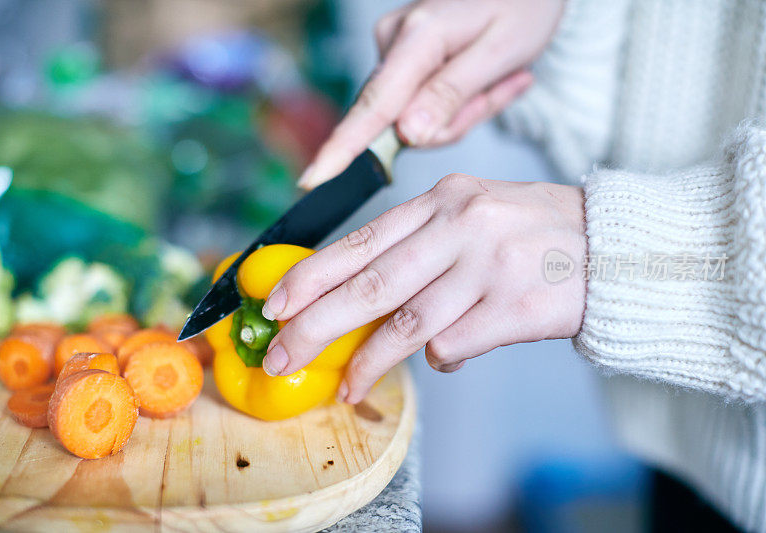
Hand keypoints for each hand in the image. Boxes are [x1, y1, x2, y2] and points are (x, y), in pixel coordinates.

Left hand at [260, 174, 586, 403]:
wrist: (615, 245)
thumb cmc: (534, 233)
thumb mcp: (473, 217)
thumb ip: (419, 251)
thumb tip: (369, 308)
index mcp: (442, 200)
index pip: (361, 242)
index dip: (311, 276)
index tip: (275, 304)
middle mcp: (461, 226)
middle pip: (370, 284)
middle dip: (316, 325)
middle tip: (281, 355)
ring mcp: (489, 266)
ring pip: (406, 322)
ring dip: (367, 361)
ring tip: (344, 386)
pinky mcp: (516, 307)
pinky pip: (454, 344)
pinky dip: (438, 358)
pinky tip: (438, 360)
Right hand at [298, 0, 563, 188]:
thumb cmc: (523, 7)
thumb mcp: (501, 51)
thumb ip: (451, 95)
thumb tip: (408, 135)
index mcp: (418, 36)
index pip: (374, 105)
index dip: (343, 147)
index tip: (314, 179)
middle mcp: (394, 40)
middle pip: (403, 121)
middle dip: (453, 122)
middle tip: (501, 88)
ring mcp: (395, 49)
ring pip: (416, 118)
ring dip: (461, 112)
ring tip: (499, 78)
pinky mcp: (402, 59)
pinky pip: (422, 105)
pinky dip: (457, 102)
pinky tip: (486, 78)